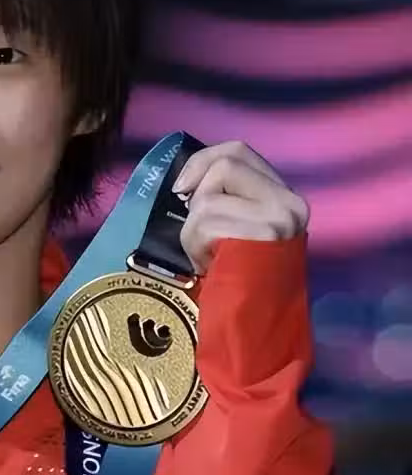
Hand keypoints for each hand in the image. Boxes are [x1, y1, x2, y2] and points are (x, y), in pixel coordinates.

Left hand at [172, 141, 309, 273]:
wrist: (254, 323)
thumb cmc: (238, 275)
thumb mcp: (235, 226)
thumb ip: (225, 196)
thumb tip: (188, 180)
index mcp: (285, 195)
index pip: (238, 151)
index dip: (202, 162)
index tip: (183, 188)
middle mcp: (290, 203)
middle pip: (224, 165)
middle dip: (199, 197)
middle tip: (199, 226)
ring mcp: (280, 218)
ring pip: (209, 199)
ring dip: (193, 230)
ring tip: (208, 256)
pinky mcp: (263, 235)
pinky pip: (205, 223)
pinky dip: (195, 245)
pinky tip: (209, 265)